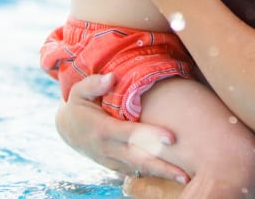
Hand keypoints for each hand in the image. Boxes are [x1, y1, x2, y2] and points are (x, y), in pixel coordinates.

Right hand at [55, 74, 187, 184]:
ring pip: (139, 169)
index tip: (172, 138)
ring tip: (185, 178)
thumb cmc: (79, 105)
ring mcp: (112, 161)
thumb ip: (94, 84)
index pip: (130, 134)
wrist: (68, 129)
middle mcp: (108, 149)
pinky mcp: (115, 166)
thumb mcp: (78, 91)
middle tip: (186, 173)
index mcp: (102, 129)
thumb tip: (111, 77)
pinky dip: (153, 176)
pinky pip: (136, 172)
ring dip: (162, 174)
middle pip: (139, 159)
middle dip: (162, 166)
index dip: (150, 136)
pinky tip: (172, 177)